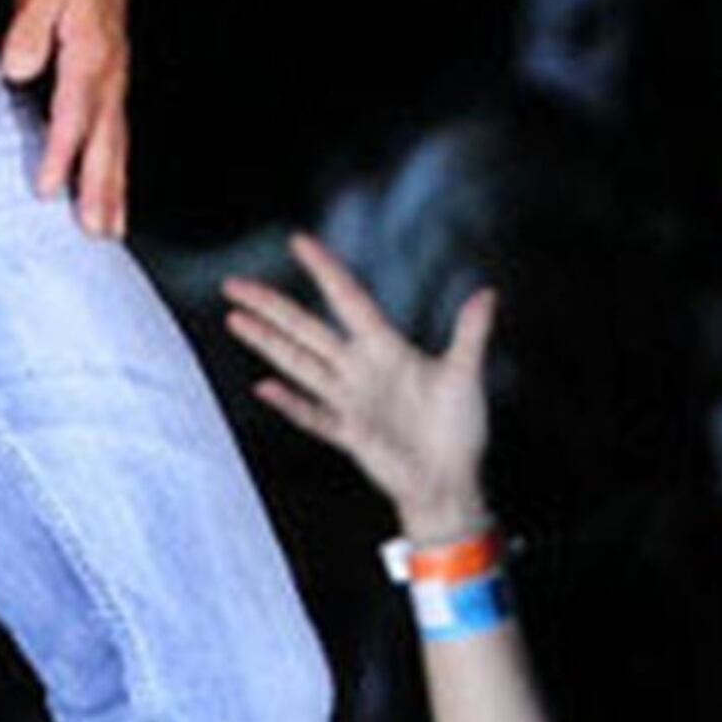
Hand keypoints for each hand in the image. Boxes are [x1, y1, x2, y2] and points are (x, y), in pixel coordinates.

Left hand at [0, 0, 131, 238]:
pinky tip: (111, 189)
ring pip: (116, 142)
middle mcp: (110, 74)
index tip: (48, 191)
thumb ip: (28, 27)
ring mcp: (115, 78)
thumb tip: (18, 70)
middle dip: (101, 189)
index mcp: (90, 55)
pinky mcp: (112, 78)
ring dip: (114, 188)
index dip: (62, 154)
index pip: (74, 115)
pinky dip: (116, 166)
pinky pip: (117, 132)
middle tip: (97, 232)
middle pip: (106, 141)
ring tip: (110, 228)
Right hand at [222, 233, 493, 544]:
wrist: (451, 480)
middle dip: (271, 306)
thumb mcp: (464, 375)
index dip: (324, 270)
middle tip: (235, 284)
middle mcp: (360, 369)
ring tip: (234, 319)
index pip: (348, 299)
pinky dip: (290, 403)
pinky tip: (263, 388)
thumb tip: (487, 293)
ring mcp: (350, 400)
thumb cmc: (460, 427)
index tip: (298, 241)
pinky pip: (313, 415)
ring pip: (299, 364)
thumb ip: (470, 334)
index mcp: (386, 347)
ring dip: (267, 343)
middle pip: (306, 329)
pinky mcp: (349, 434)